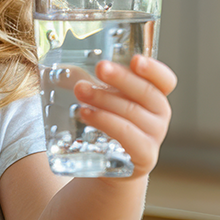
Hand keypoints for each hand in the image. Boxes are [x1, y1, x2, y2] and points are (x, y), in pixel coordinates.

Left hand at [72, 55, 177, 177]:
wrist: (104, 163)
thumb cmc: (103, 120)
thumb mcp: (99, 96)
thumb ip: (86, 77)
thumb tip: (54, 57)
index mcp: (153, 95)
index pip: (165, 80)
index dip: (154, 69)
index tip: (135, 59)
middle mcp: (159, 115)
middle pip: (147, 93)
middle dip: (121, 78)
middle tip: (99, 67)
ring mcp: (153, 137)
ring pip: (132, 113)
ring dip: (105, 99)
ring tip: (81, 91)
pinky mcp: (143, 157)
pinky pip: (128, 136)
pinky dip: (107, 122)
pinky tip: (86, 114)